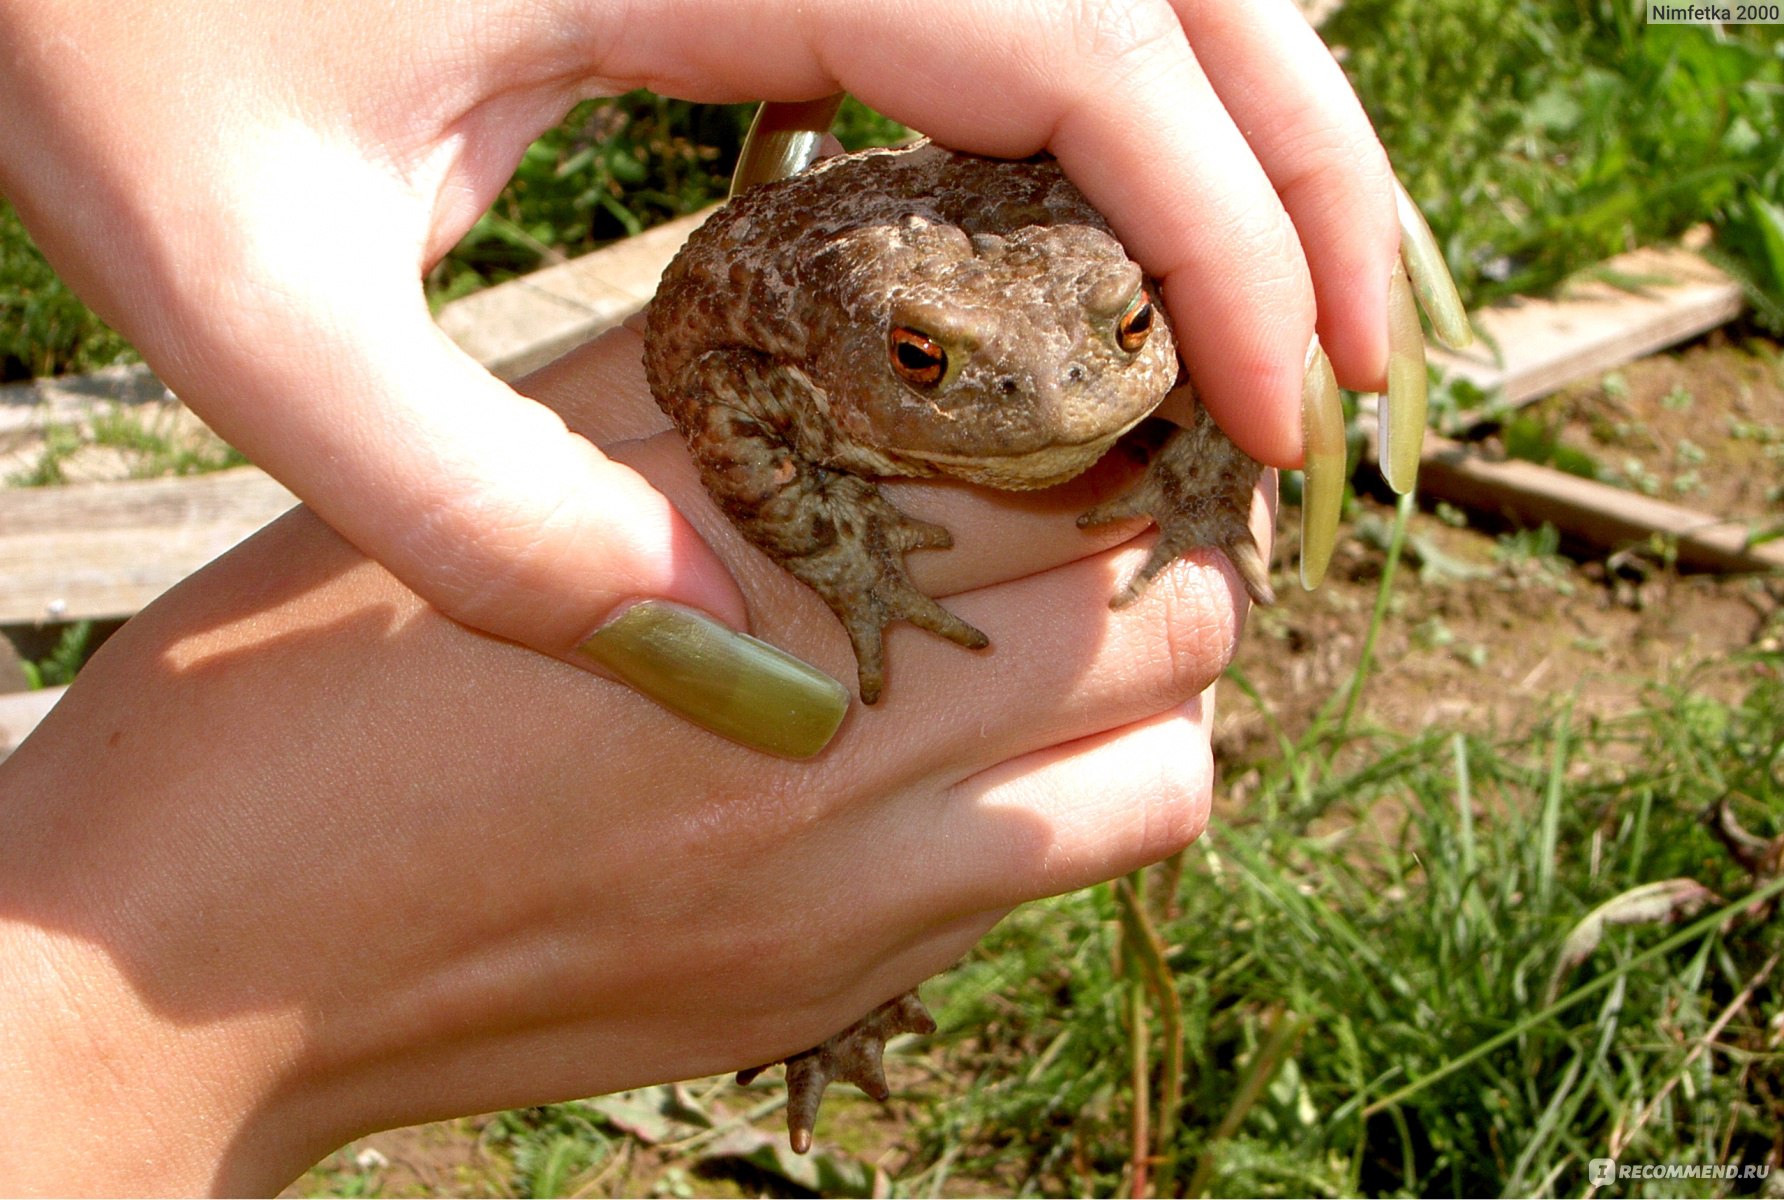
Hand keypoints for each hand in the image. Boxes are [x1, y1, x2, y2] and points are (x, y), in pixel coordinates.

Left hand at [0, 0, 1386, 744]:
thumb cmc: (90, 24)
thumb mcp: (240, 284)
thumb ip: (464, 496)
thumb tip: (729, 671)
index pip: (1084, 46)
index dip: (1220, 236)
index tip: (1276, 418)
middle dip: (1301, 173)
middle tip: (1349, 382)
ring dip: (1237, 124)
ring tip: (1278, 317)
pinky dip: (1114, 98)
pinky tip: (1106, 236)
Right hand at [0, 319, 1271, 1193]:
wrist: (196, 959)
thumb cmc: (303, 693)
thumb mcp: (494, 482)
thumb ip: (703, 385)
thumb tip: (862, 291)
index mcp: (763, 601)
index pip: (1077, 481)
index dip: (1131, 407)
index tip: (1116, 372)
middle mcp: (849, 774)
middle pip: (1170, 629)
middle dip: (1161, 534)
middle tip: (1104, 477)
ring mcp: (859, 913)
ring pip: (1165, 776)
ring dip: (1145, 679)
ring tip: (1060, 612)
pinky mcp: (834, 995)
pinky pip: (1055, 884)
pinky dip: (1077, 789)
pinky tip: (973, 735)